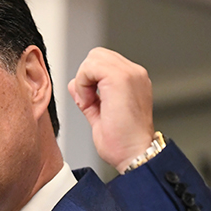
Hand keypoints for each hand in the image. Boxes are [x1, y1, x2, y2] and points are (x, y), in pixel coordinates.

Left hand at [67, 48, 155, 172]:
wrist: (135, 155)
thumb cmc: (123, 143)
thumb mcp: (100, 115)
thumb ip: (88, 98)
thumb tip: (75, 85)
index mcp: (133, 80)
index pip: (102, 62)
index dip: (89, 80)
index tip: (91, 103)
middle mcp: (135, 74)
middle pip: (96, 55)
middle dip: (86, 76)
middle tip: (89, 102)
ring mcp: (131, 74)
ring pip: (93, 58)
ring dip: (84, 80)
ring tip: (91, 103)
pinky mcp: (121, 78)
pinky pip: (91, 66)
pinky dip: (83, 83)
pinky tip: (90, 102)